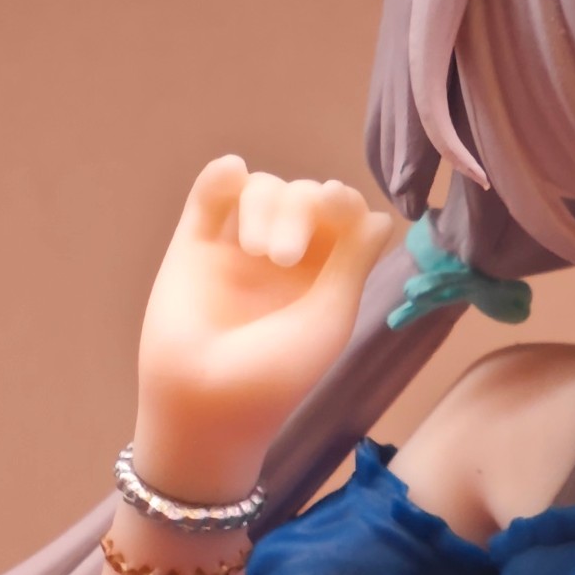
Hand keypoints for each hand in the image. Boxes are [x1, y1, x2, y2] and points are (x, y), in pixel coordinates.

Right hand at [131, 155, 393, 497]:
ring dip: (264, 204)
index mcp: (325, 274)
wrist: (203, 403)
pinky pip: (210, 196)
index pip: (342, 216)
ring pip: (260, 190)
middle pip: (302, 195)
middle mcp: (284, 255)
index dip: (343, 201)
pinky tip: (231, 171)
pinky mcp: (193, 245)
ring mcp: (237, 248)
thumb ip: (352, 262)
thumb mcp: (328, 317)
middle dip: (300, 211)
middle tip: (284, 257)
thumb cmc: (276, 375)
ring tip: (257, 252)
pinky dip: (222, 176)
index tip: (337, 205)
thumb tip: (381, 217)